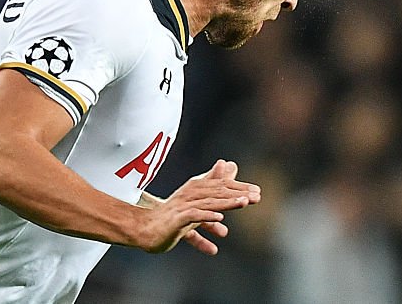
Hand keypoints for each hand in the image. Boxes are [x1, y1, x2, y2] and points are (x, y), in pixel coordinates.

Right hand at [137, 159, 259, 253]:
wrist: (144, 230)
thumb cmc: (172, 218)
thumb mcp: (197, 206)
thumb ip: (212, 193)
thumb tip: (227, 171)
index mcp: (196, 191)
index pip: (221, 187)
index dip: (239, 189)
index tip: (257, 192)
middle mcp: (191, 196)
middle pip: (217, 193)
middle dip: (238, 194)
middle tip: (256, 197)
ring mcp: (183, 207)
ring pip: (208, 203)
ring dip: (226, 202)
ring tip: (243, 203)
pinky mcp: (175, 220)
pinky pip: (193, 216)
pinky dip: (206, 216)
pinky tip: (219, 218)